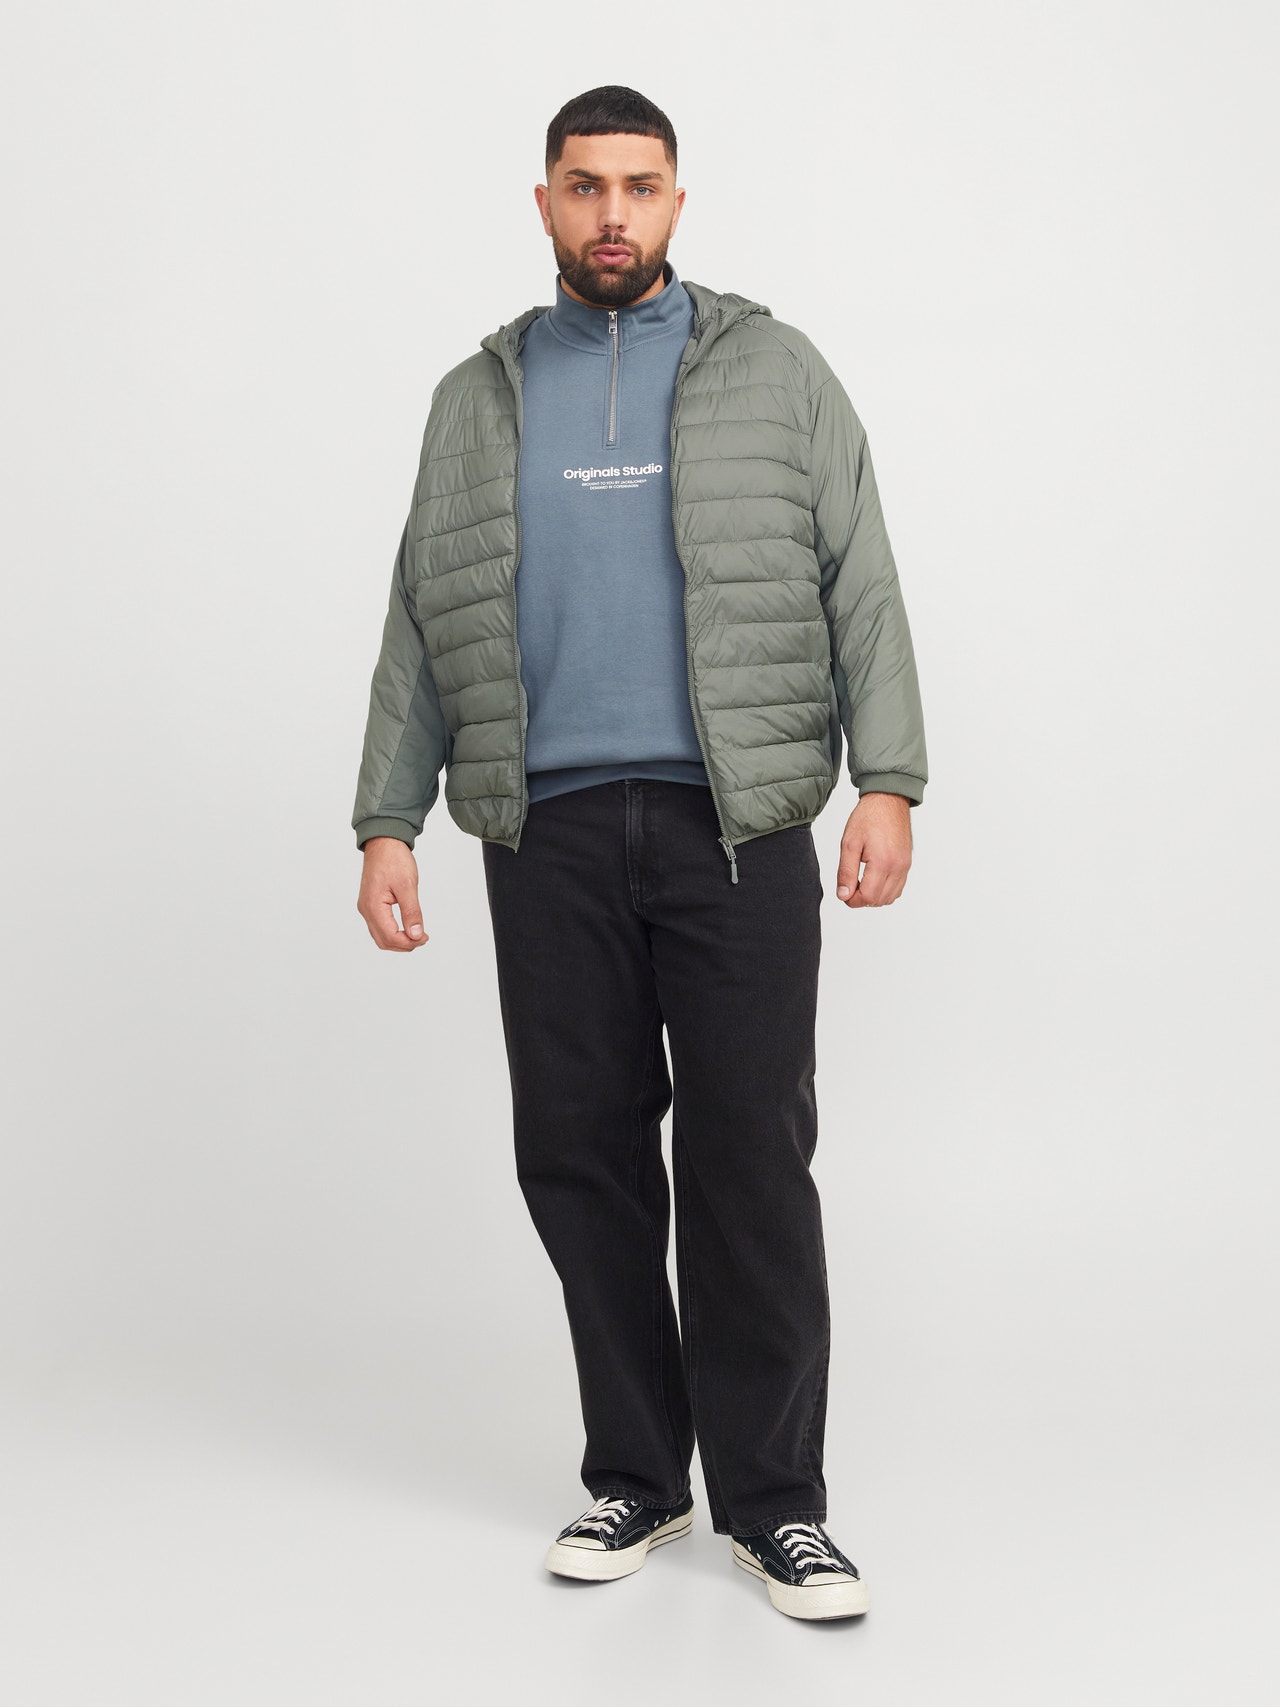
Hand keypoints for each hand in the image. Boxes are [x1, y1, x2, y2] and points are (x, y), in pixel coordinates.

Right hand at [357, 838, 428, 949]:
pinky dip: (392, 931)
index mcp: (373, 906)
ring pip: (380, 935)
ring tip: (416, 934)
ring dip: (398, 940)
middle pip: (383, 941)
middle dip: (404, 944)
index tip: (425, 937)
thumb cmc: (393, 859)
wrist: (383, 842)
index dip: (409, 942)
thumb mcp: (408, 886)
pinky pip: (379, 926)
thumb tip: (416, 934)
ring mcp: (366, 907)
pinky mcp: (370, 903)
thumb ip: (412, 912)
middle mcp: (366, 909)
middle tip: (422, 938)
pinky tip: (405, 926)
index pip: (390, 936)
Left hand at [835, 793, 912, 908]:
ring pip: (889, 897)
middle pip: (878, 900)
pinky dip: (884, 890)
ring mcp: (905, 866)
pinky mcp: (907, 864)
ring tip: (860, 881)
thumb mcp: (849, 844)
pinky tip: (873, 879)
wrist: (888, 800)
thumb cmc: (869, 817)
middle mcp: (898, 867)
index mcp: (882, 862)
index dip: (852, 899)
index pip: (867, 897)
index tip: (843, 892)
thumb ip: (846, 872)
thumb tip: (844, 895)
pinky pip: (898, 888)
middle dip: (861, 899)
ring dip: (873, 896)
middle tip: (849, 885)